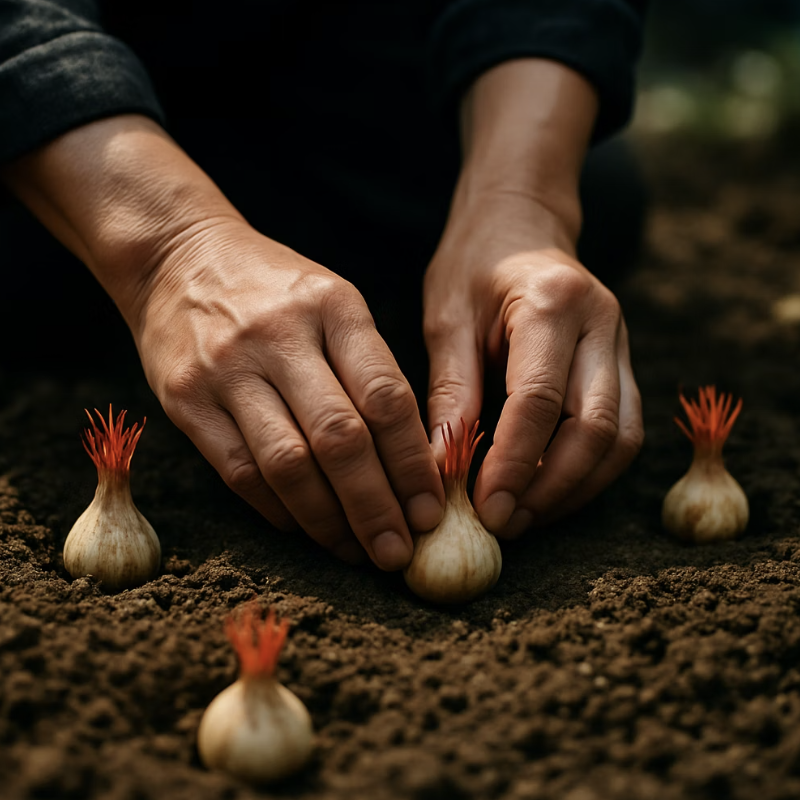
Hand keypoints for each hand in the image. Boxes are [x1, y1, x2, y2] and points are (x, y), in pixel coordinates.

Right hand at [129, 219, 444, 568]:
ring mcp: (227, 368)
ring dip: (329, 521)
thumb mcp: (333, 303)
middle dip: (376, 507)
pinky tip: (306, 528)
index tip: (430, 511)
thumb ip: (369, 369)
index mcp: (334, 307)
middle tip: (398, 552)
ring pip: (288, 464)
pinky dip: (279, 510)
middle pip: (340, 439)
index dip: (412, 464)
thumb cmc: (275, 290)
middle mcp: (280, 336)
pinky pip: (240, 471)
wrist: (178, 257)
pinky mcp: (185, 399)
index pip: (386, 397)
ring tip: (357, 552)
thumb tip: (410, 463)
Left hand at [423, 192, 642, 536]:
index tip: (485, 507)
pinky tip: (549, 492)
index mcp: (553, 301)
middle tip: (504, 522)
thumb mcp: (447, 319)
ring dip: (575, 489)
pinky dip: (589, 471)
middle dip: (551, 487)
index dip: (514, 463)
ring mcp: (622, 344)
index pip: (540, 399)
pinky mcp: (624, 365)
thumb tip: (442, 470)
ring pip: (621, 438)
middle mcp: (603, 323)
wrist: (520, 223)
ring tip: (524, 517)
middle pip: (596, 427)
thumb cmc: (474, 266)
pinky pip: (622, 432)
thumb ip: (450, 392)